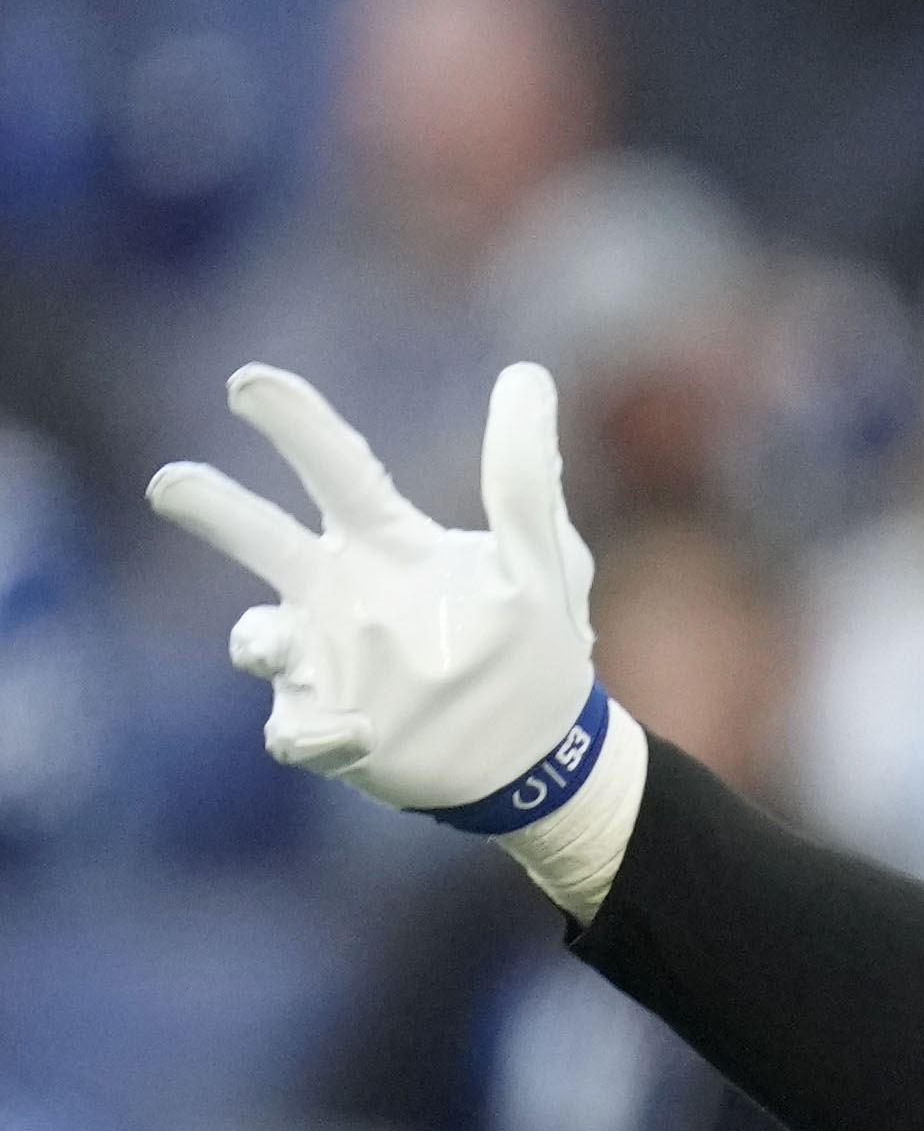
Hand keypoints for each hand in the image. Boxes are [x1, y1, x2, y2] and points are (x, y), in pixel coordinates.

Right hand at [148, 363, 603, 821]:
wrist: (539, 755)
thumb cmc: (531, 644)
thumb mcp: (544, 560)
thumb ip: (525, 476)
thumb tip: (527, 374)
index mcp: (386, 543)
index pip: (337, 469)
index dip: (295, 424)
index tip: (248, 384)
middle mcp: (338, 592)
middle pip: (263, 539)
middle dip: (216, 510)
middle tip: (172, 483)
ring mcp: (324, 661)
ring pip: (260, 639)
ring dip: (256, 638)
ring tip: (267, 643)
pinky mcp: (328, 731)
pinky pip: (300, 732)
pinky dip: (311, 731)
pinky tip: (348, 732)